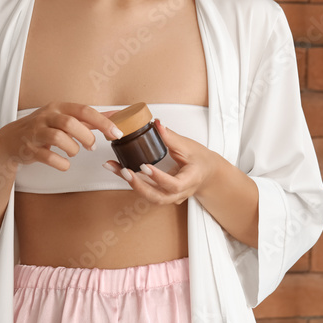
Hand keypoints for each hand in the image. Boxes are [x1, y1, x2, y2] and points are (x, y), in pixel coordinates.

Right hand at [0, 102, 123, 171]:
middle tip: (90, 146)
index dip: (102, 122)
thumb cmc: (42, 128)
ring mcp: (36, 132)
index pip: (84, 110)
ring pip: (59, 138)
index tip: (116, 133)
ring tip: (74, 153)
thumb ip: (89, 118)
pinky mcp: (30, 148)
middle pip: (70, 123)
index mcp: (59, 108)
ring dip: (72, 149)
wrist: (11, 140)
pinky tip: (63, 163)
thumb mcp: (65, 118)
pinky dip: (61, 163)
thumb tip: (115, 115)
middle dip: (86, 137)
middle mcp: (47, 117)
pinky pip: (48, 157)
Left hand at [104, 118, 220, 204]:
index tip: (144, 166)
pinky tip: (118, 169)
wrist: (207, 173)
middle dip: (138, 186)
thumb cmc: (201, 160)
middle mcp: (179, 193)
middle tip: (124, 171)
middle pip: (157, 197)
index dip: (158, 177)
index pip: (174, 185)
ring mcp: (170, 196)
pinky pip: (146, 190)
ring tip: (115, 168)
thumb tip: (157, 124)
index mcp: (190, 181)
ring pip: (149, 196)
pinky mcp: (161, 193)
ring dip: (131, 183)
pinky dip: (132, 181)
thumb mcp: (189, 147)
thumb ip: (171, 137)